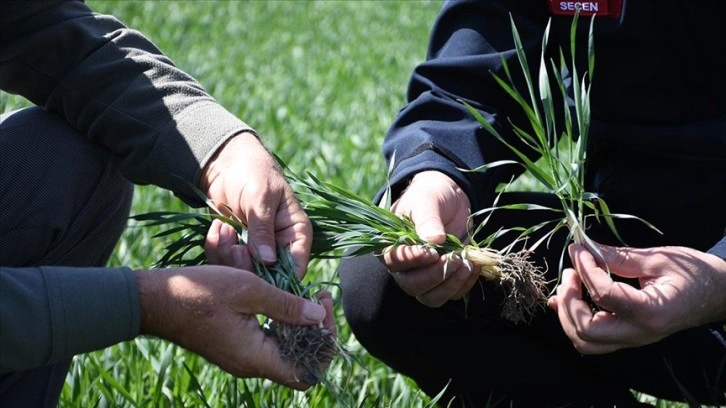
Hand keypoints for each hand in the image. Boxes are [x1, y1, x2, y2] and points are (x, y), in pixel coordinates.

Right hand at [136, 266, 334, 389]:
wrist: (155, 300)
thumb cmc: (199, 293)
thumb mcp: (249, 290)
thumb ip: (286, 306)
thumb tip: (318, 316)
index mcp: (255, 358)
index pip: (306, 371)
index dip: (325, 344)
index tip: (325, 309)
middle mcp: (250, 364)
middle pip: (299, 360)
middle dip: (317, 329)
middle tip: (320, 296)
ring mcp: (241, 356)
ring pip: (285, 349)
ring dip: (300, 323)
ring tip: (307, 293)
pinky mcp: (234, 345)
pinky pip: (268, 341)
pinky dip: (281, 322)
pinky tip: (283, 298)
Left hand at [200, 132, 311, 275]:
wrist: (226, 163)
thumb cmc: (253, 173)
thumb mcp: (260, 198)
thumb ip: (263, 230)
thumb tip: (268, 262)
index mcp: (296, 233)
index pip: (297, 266)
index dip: (282, 279)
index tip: (259, 274)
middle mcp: (279, 246)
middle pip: (268, 277)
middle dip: (247, 265)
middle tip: (235, 246)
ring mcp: (256, 249)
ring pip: (244, 272)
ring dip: (228, 254)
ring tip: (223, 228)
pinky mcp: (235, 248)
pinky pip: (225, 262)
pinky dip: (216, 249)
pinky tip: (217, 227)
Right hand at [383, 171, 479, 306]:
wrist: (449, 198)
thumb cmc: (430, 196)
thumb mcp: (426, 202)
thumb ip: (427, 220)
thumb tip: (434, 240)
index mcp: (391, 246)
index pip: (395, 261)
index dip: (413, 260)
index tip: (432, 252)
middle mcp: (404, 267)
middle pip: (413, 285)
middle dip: (435, 275)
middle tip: (454, 257)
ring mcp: (424, 276)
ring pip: (431, 297)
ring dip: (451, 285)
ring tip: (467, 264)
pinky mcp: (444, 280)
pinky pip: (451, 294)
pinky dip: (464, 284)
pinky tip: (473, 267)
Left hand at [548, 243, 725, 353]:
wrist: (720, 294)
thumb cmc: (695, 274)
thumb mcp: (658, 259)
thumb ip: (618, 257)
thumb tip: (582, 248)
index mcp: (651, 312)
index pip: (604, 295)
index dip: (585, 269)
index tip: (578, 249)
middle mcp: (639, 333)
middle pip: (586, 331)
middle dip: (569, 301)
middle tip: (570, 273)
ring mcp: (632, 338)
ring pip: (584, 341)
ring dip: (568, 314)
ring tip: (569, 284)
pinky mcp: (627, 335)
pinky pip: (592, 337)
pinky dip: (572, 319)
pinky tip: (566, 298)